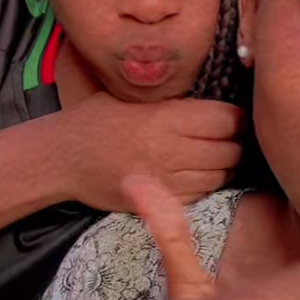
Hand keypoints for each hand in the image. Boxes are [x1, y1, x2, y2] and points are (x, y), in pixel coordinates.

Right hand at [60, 94, 242, 210]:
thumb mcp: (134, 98)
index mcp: (166, 118)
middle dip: (234, 143)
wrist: (63, 158)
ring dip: (224, 166)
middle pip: (228, 150)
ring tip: (217, 156)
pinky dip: (207, 185)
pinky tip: (198, 174)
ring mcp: (166, 180)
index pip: (225, 120)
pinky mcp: (159, 201)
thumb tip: (218, 103)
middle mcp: (170, 150)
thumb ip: (175, 102)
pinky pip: (201, 194)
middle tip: (230, 138)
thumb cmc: (97, 120)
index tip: (233, 117)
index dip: (236, 118)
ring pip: (219, 175)